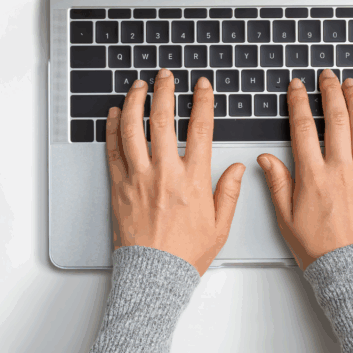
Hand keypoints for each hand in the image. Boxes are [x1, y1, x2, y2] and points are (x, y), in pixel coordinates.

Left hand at [106, 70, 245, 274]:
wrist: (154, 276)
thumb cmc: (186, 255)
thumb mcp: (221, 226)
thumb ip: (230, 192)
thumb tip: (240, 168)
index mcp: (193, 180)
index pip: (201, 130)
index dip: (202, 102)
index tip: (202, 86)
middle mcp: (165, 173)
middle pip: (163, 120)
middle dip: (164, 91)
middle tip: (165, 76)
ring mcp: (139, 178)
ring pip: (133, 129)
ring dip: (135, 102)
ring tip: (138, 87)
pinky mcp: (119, 187)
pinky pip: (113, 150)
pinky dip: (112, 128)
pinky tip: (114, 114)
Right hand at [257, 69, 352, 269]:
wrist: (349, 270)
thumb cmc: (318, 248)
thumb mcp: (286, 217)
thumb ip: (277, 183)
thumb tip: (265, 158)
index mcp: (313, 176)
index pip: (303, 128)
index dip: (299, 102)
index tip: (297, 87)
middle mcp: (340, 169)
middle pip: (335, 118)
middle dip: (330, 92)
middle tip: (327, 77)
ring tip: (351, 84)